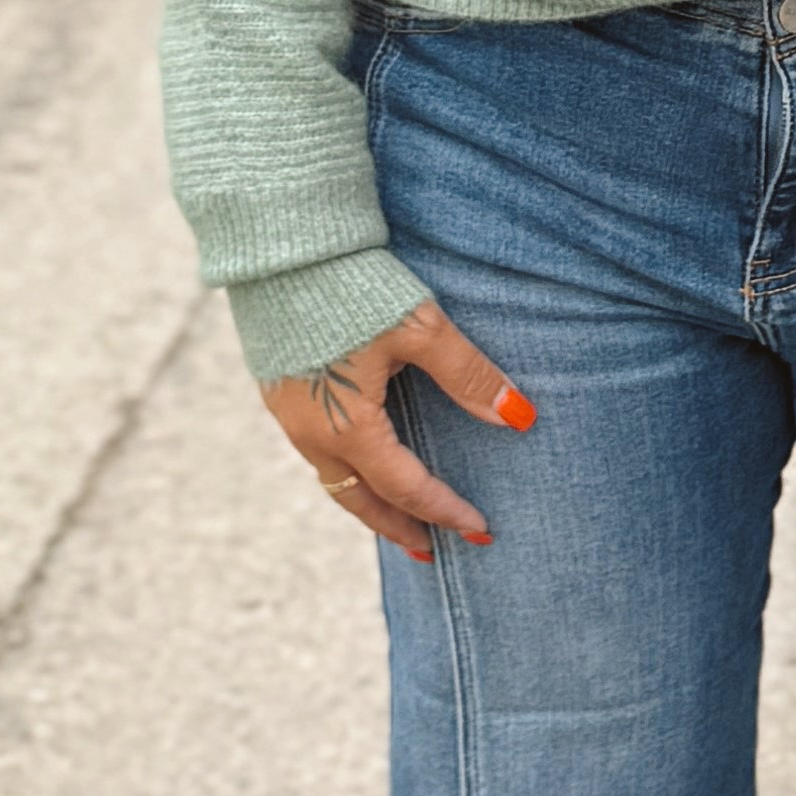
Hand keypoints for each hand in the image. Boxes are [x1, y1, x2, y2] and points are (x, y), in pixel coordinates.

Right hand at [264, 300, 535, 561]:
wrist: (281, 243)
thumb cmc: (353, 284)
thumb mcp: (421, 328)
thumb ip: (468, 376)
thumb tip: (518, 418)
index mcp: (348, 426)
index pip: (405, 488)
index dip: (445, 511)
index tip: (479, 530)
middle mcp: (308, 432)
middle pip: (359, 500)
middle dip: (398, 528)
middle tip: (431, 552)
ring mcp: (285, 413)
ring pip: (332, 478)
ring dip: (368, 502)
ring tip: (398, 517)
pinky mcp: (277, 388)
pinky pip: (314, 451)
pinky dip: (346, 470)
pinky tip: (362, 458)